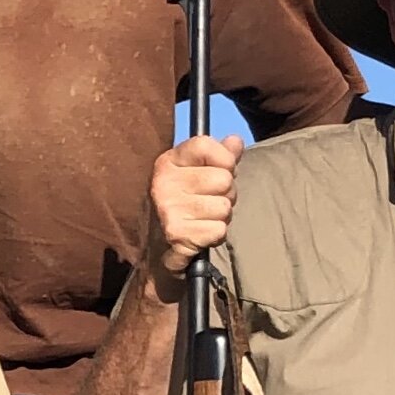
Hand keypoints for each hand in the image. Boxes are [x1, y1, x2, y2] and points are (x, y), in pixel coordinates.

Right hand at [144, 133, 242, 281]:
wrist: (159, 254)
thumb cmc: (184, 209)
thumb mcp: (198, 176)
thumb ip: (220, 157)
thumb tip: (236, 140)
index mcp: (167, 163)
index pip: (205, 145)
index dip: (224, 160)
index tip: (220, 171)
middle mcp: (163, 183)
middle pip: (223, 179)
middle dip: (226, 195)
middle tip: (209, 204)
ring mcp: (168, 209)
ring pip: (224, 207)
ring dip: (221, 218)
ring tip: (203, 221)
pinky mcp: (177, 234)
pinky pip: (219, 229)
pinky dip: (215, 236)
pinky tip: (200, 236)